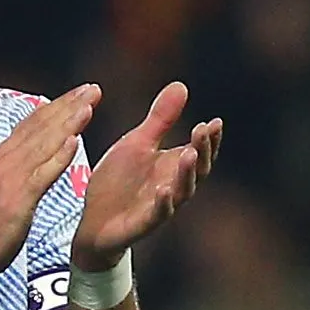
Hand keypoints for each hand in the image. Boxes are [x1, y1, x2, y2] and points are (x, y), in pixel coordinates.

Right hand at [0, 86, 98, 276]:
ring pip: (44, 144)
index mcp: (7, 154)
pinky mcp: (20, 197)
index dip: (60, 104)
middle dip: (69, 105)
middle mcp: (8, 159)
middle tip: (93, 88)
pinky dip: (58, 157)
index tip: (83, 91)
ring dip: (67, 123)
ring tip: (89, 105)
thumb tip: (43, 145)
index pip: (36, 122)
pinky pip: (42, 174)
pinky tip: (74, 143)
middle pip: (42, 126)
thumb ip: (23, 161)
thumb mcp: (7, 182)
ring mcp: (13, 177)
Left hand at [72, 82, 221, 266]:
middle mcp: (173, 186)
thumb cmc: (120, 182)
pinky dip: (163, 203)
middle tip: (204, 130)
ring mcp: (160, 206)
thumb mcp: (137, 143)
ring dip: (186, 173)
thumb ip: (160, 119)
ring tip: (189, 154)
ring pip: (182, 191)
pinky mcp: (142, 224)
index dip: (210, 138)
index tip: (215, 121)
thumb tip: (181, 85)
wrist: (93, 221)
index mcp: (173, 166)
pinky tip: (164, 190)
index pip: (200, 150)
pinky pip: (157, 214)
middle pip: (197, 169)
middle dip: (202, 150)